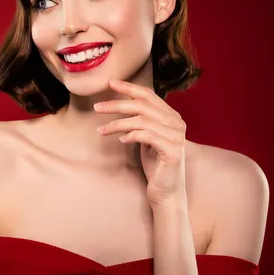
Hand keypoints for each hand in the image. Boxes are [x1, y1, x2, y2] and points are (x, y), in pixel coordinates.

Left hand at [94, 79, 187, 207]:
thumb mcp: (146, 137)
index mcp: (172, 116)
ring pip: (142, 120)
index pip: (149, 95)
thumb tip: (119, 103)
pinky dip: (131, 135)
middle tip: (96, 108)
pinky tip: (121, 140)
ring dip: (117, 123)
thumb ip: (141, 120)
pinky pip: (147, 136)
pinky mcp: (173, 151)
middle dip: (116, 104)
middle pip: (142, 105)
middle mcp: (177, 123)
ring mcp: (177, 137)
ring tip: (102, 130)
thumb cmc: (154, 163)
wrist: (166, 191)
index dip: (129, 87)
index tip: (109, 83)